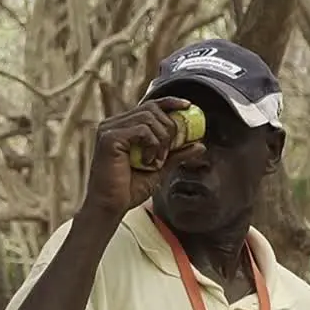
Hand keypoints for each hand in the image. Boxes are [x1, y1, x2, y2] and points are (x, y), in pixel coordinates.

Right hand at [79, 97, 206, 218]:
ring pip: (149, 118)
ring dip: (161, 140)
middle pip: (152, 109)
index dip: (169, 103)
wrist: (110, 207)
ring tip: (156, 160)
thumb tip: (200, 144)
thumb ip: (176, 154)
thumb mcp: (160, 169)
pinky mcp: (109, 137)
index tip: (187, 106)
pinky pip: (142, 130)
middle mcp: (114, 124)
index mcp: (123, 127)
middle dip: (169, 128)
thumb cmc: (128, 190)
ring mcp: (109, 129)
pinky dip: (152, 145)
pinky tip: (147, 162)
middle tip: (169, 151)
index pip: (149, 105)